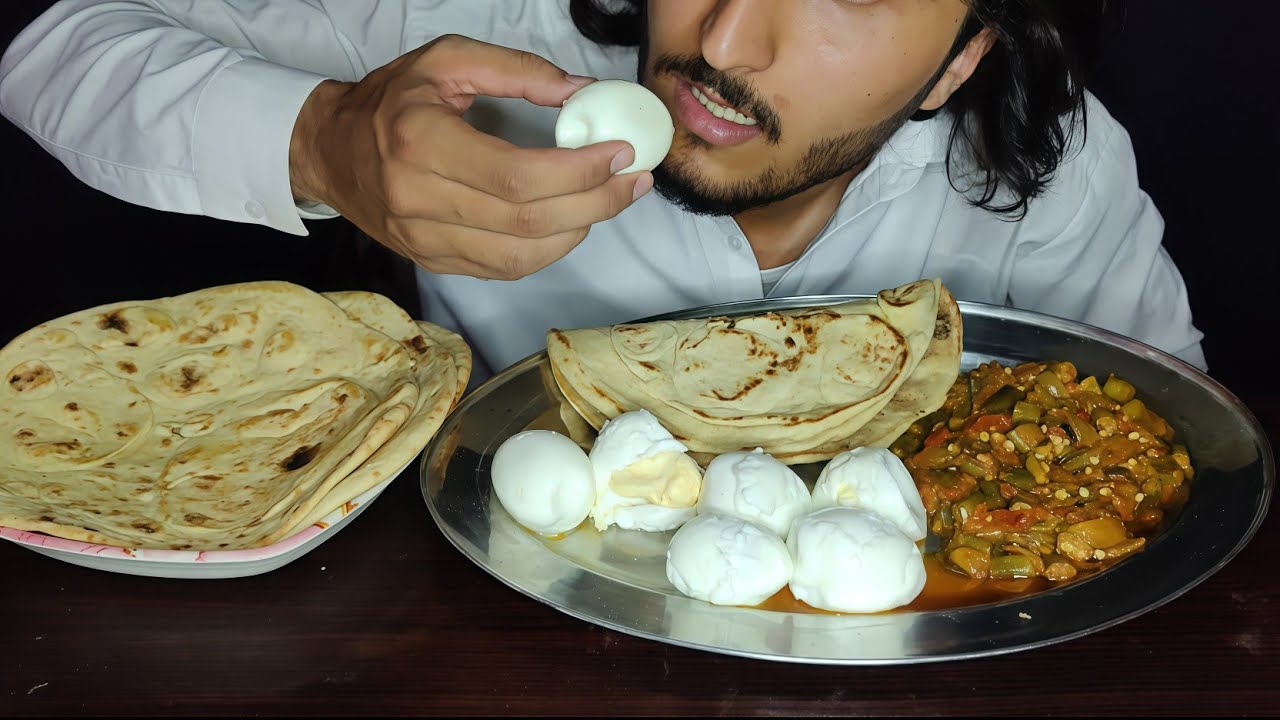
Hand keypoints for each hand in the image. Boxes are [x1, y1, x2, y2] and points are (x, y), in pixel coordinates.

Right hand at [289, 35, 652, 279]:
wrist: (329, 151)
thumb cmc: (389, 101)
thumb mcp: (445, 61)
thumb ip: (516, 69)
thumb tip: (582, 92)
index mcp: (420, 141)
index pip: (516, 175)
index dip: (578, 171)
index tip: (619, 152)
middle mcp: (418, 198)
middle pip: (527, 219)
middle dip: (596, 202)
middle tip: (633, 180)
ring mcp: (424, 240)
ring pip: (522, 254)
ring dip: (580, 230)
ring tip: (612, 199)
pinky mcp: (432, 261)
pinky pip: (504, 269)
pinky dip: (549, 250)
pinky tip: (573, 222)